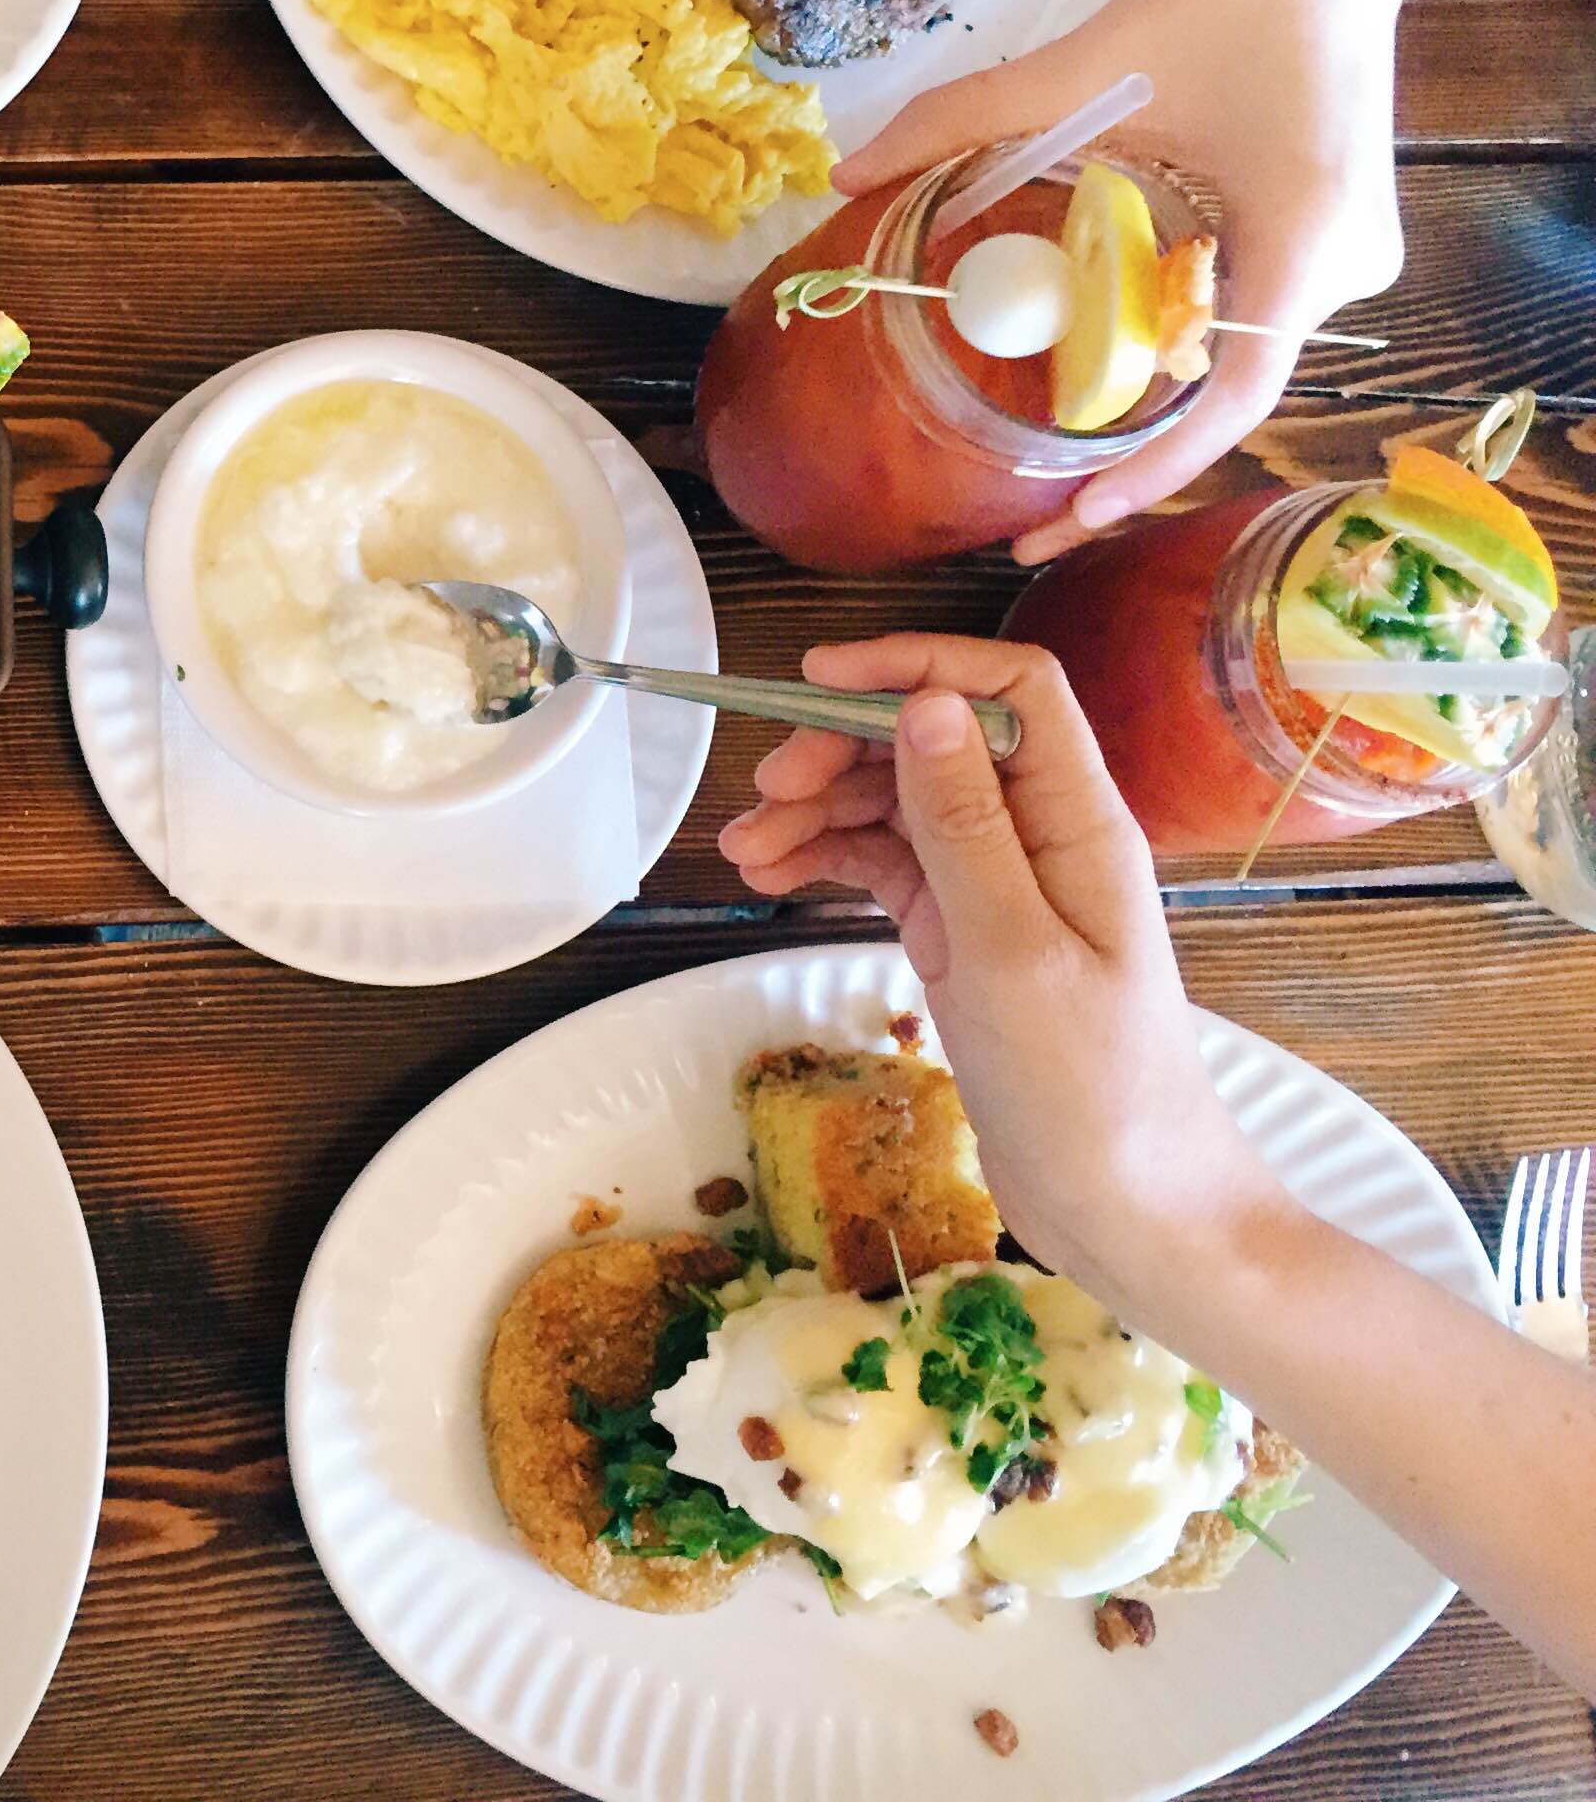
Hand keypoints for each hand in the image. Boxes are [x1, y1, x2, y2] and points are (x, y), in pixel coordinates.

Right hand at [716, 635, 1280, 1307]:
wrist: (1128, 1210)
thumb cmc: (1092, 1090)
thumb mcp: (1014, 952)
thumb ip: (966, 824)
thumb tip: (928, 702)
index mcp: (1079, 823)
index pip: (1010, 689)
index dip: (917, 663)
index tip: (818, 680)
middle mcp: (1041, 838)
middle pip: (935, 740)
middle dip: (842, 747)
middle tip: (764, 792)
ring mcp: (1000, 887)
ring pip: (898, 803)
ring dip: (820, 810)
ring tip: (746, 850)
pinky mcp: (965, 936)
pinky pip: (889, 866)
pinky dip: (829, 859)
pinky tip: (775, 875)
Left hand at [828, 0, 1406, 562]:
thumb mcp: (1083, 65)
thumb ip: (961, 122)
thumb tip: (846, 173)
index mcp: (1302, 243)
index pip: (1230, 398)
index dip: (1151, 470)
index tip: (1075, 514)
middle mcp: (1341, 270)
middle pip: (1222, 386)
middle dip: (1127, 446)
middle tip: (1034, 511)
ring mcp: (1346, 257)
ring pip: (1230, 349)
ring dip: (1143, 383)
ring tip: (1052, 449)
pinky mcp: (1332, 237)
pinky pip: (1245, 308)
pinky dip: (1171, 329)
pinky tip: (1104, 347)